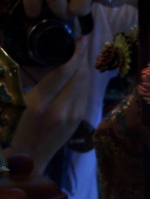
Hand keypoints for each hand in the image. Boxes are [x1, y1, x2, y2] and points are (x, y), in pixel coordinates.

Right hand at [7, 37, 89, 173]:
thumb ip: (33, 84)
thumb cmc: (15, 128)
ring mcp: (72, 116)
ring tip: (79, 55)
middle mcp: (60, 109)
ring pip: (85, 84)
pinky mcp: (78, 121)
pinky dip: (83, 81)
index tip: (79, 38)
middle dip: (82, 57)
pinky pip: (84, 95)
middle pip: (79, 75)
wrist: (29, 160)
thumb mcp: (18, 103)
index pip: (64, 71)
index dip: (74, 53)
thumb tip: (47, 62)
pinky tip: (79, 74)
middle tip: (79, 42)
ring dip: (84, 68)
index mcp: (39, 103)